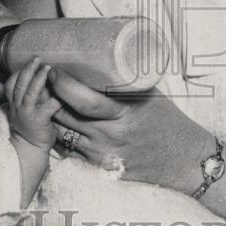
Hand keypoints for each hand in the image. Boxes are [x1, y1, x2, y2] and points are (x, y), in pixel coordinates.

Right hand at [6, 57, 60, 150]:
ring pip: (30, 91)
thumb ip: (29, 99)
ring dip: (39, 78)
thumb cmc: (30, 131)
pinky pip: (48, 105)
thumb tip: (42, 84)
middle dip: (28, 69)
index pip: (9, 85)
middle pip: (19, 84)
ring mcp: (27, 113)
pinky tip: (62, 91)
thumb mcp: (24, 113)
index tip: (25, 65)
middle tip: (37, 58)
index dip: (16, 74)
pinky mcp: (39, 120)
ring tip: (47, 68)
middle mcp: (18, 107)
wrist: (29, 151)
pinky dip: (56, 97)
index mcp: (14, 105)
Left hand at [48, 68, 213, 193]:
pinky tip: (57, 121)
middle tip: (42, 80)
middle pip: (65, 117)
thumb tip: (100, 58)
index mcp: (124, 115)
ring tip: (45, 97)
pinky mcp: (99, 167)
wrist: (184, 159)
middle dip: (49, 97)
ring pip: (61, 134)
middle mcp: (109, 137)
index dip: (64, 85)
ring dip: (50, 115)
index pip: (84, 101)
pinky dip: (60, 134)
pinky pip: (69, 149)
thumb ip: (124, 83)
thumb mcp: (149, 96)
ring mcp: (102, 155)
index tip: (55, 70)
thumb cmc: (168, 121)